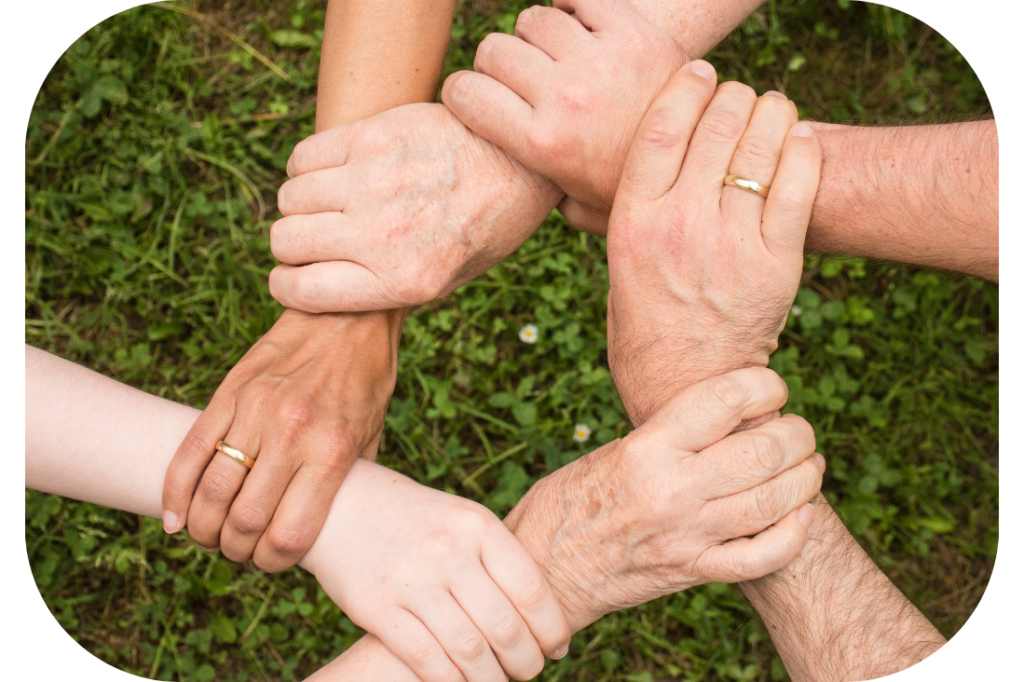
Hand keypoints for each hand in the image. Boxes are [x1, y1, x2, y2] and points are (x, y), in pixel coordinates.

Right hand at [162, 309, 401, 571]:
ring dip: (204, 527)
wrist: (347, 314)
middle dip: (236, 550)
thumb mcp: (372, 435)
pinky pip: (190, 450)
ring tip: (210, 536)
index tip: (272, 562)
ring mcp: (255, 411)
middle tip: (239, 551)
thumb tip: (329, 527)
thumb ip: (348, 481)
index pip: (289, 534)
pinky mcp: (230, 392)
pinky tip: (175, 517)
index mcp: (331, 452)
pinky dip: (175, 491)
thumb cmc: (366, 380)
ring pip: (211, 490)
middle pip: (244, 520)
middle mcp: (291, 434)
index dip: (274, 562)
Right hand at [268, 103, 561, 312]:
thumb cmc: (484, 227)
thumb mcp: (447, 280)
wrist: (521, 163)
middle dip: (293, 245)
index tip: (293, 277)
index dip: (287, 285)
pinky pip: (303, 157)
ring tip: (331, 203)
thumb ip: (385, 289)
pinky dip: (307, 168)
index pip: (301, 291)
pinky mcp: (373, 136)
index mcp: (403, 281)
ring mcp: (375, 181)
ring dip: (302, 204)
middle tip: (317, 238)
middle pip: (286, 241)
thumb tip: (320, 290)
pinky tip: (335, 172)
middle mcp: (383, 234)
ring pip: (290, 198)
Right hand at [301, 459, 570, 681]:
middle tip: (530, 671)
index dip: (551, 627)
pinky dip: (450, 681)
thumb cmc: (413, 518)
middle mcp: (448, 551)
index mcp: (477, 525)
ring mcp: (411, 580)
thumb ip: (495, 558)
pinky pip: (426, 658)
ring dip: (492, 679)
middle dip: (526, 661)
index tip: (556, 647)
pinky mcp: (376, 607)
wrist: (338, 503)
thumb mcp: (460, 519)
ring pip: (470, 650)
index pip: (531, 588)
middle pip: (505, 626)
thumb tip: (540, 614)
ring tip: (498, 681)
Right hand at [443, 0, 686, 234]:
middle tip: (520, 81)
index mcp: (542, 144)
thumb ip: (538, 193)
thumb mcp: (578, 209)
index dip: (462, 93)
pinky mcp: (634, 33)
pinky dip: (571, 5)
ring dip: (536, 36)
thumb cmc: (633, 189)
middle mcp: (565, 98)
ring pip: (532, 20)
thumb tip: (507, 185)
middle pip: (494, 51)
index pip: (463, 93)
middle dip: (497, 65)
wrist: (705, 162)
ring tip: (554, 56)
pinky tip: (578, 26)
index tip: (476, 99)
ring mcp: (600, 61)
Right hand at [505, 368, 823, 629]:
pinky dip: (793, 535)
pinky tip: (801, 516)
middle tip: (799, 430)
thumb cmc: (570, 501)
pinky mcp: (692, 572)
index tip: (772, 387)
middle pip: (763, 450)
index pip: (725, 400)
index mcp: (646, 448)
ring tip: (809, 465)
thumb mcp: (614, 452)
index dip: (764, 385)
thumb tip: (730, 417)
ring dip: (806, 478)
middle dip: (797, 434)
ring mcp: (686, 535)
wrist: (543, 569)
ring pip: (773, 501)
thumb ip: (670, 436)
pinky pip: (761, 557)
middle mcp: (671, 489)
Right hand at [605, 64, 820, 424]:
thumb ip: (626, 213)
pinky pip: (798, 185)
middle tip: (739, 96)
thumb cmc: (644, 326)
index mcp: (632, 223)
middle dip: (733, 97)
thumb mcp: (617, 265)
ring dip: (772, 113)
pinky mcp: (776, 265)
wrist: (685, 389)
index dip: (685, 87)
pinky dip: (803, 150)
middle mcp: (680, 227)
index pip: (661, 128)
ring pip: (760, 147)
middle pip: (716, 126)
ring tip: (773, 108)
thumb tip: (631, 162)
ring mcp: (731, 245)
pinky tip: (799, 138)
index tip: (700, 72)